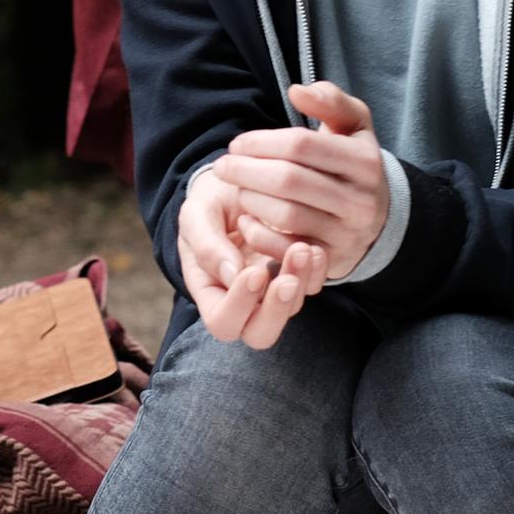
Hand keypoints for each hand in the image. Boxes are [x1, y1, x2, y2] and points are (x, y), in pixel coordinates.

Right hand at [176, 151, 326, 349]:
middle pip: (261, 334)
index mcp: (210, 290)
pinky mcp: (297, 273)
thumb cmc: (211, 200)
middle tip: (286, 281)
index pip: (223, 321)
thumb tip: (231, 274)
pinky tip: (315, 249)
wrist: (238, 179)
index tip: (254, 271)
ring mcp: (273, 289)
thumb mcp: (197, 213)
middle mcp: (243, 299)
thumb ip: (206, 244)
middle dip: (276, 311)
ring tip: (303, 249)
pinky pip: (313, 286)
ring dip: (299, 283)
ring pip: (291, 308)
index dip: (239, 305)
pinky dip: (317, 272)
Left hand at [218, 83, 388, 280]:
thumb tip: (297, 92)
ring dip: (250, 199)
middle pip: (289, 180)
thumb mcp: (354, 126)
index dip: (261, 142)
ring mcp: (347, 234)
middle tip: (222, 166)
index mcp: (365, 162)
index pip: (301, 145)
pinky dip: (259, 235)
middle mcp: (360, 201)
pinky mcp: (331, 262)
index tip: (237, 144)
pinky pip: (286, 249)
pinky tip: (246, 220)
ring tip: (236, 189)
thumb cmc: (353, 163)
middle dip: (247, 170)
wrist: (379, 219)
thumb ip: (330, 100)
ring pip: (285, 215)